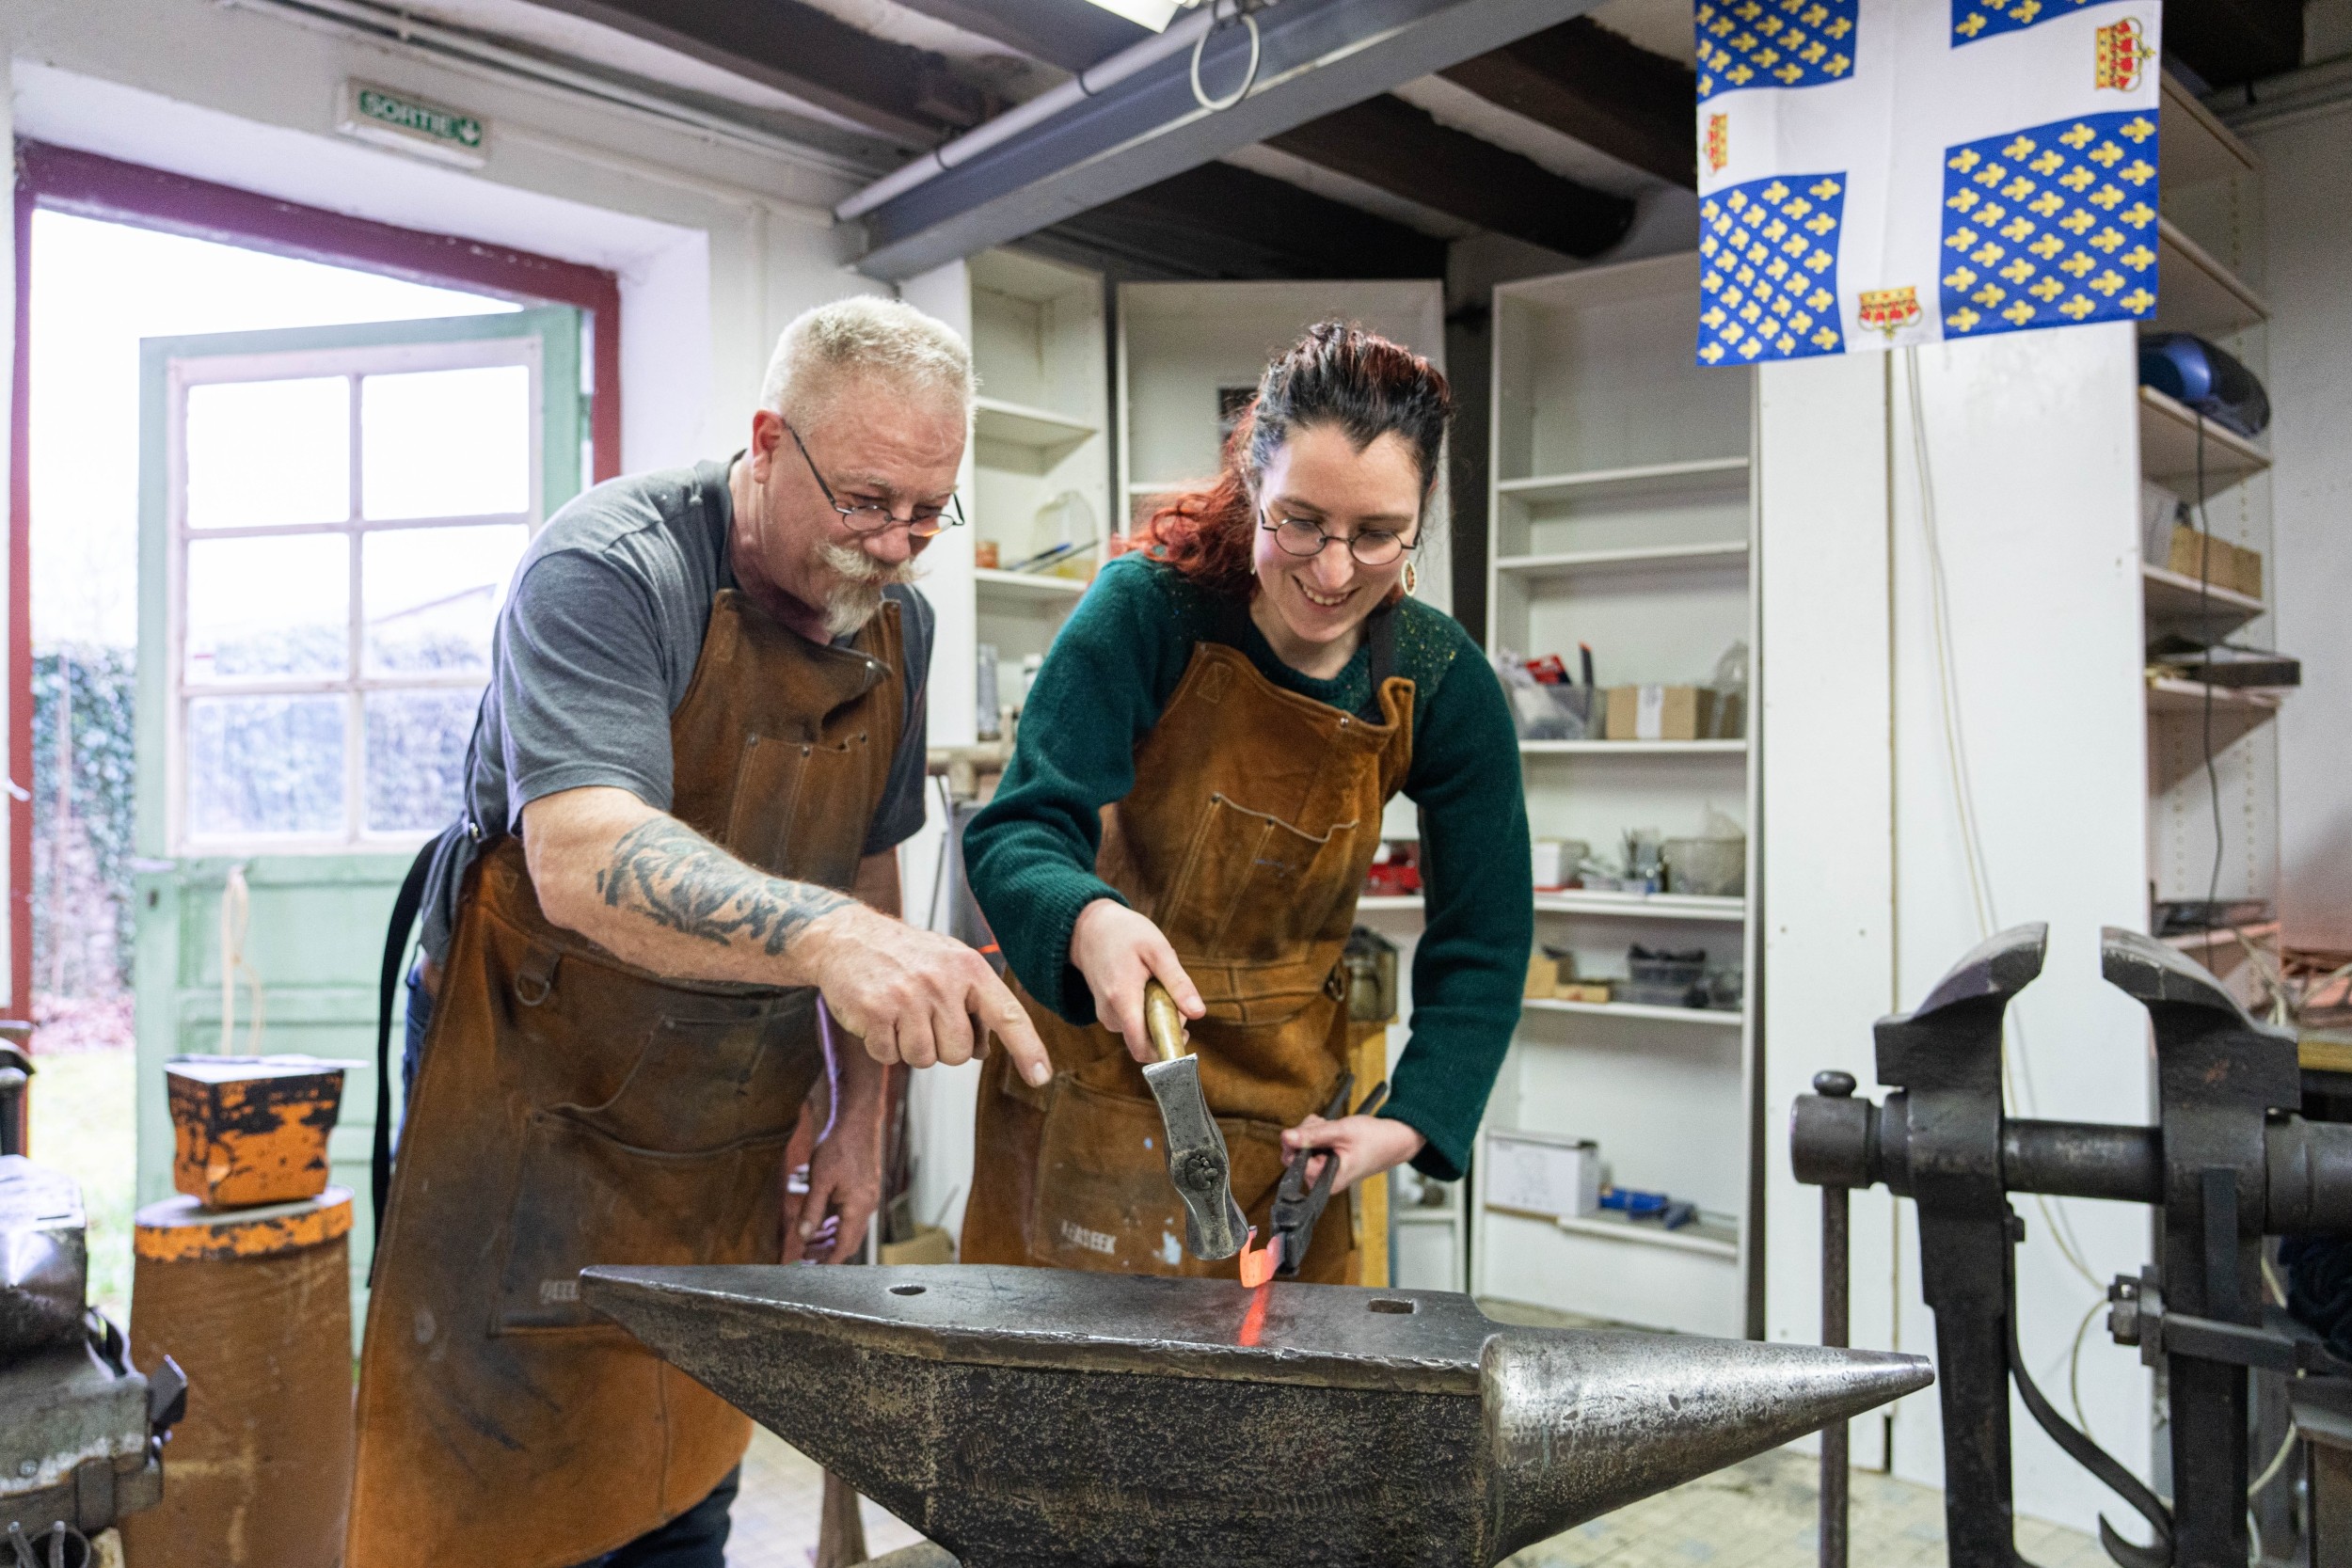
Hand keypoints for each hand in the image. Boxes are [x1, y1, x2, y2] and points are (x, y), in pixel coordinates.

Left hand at [783, 1099, 880, 1263]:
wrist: (857, 1122)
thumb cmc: (839, 1147)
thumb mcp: (819, 1181)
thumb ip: (811, 1212)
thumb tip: (802, 1237)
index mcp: (858, 1208)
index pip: (844, 1246)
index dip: (828, 1261)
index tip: (811, 1270)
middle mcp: (866, 1206)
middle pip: (848, 1240)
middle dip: (827, 1251)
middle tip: (805, 1257)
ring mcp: (866, 1197)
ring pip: (848, 1226)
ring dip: (829, 1235)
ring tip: (808, 1239)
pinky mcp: (863, 1188)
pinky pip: (849, 1213)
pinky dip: (834, 1220)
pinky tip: (819, 1217)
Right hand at [799, 903, 1049, 1086]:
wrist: (847, 937)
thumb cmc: (905, 955)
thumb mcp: (949, 965)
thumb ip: (973, 1003)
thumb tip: (984, 1050)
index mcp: (969, 969)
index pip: (1007, 1015)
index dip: (1027, 1049)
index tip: (1041, 1078)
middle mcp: (942, 981)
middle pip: (959, 1054)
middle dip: (941, 1046)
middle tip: (922, 1017)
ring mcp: (908, 996)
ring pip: (923, 1059)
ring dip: (909, 1047)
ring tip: (898, 1014)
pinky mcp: (875, 1010)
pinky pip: (888, 1056)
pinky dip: (882, 1046)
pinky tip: (878, 1017)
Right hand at [1068, 899, 1203, 1062]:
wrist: (1090, 928)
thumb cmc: (1126, 934)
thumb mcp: (1158, 950)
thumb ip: (1178, 982)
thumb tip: (1198, 1014)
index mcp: (1122, 998)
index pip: (1141, 1046)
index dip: (1166, 1051)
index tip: (1185, 1035)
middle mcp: (1110, 1014)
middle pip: (1147, 1040)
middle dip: (1167, 1025)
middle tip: (1173, 993)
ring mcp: (1106, 1016)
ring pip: (1142, 1032)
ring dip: (1158, 1015)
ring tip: (1155, 983)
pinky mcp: (1107, 1014)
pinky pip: (1134, 1023)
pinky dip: (1147, 1011)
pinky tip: (1145, 986)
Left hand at [1281, 1113, 1426, 1193]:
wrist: (1393, 1140)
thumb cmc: (1374, 1139)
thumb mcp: (1341, 1131)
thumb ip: (1312, 1135)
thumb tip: (1286, 1137)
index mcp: (1327, 1181)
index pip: (1294, 1162)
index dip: (1298, 1142)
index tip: (1312, 1129)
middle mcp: (1323, 1181)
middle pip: (1295, 1155)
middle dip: (1306, 1134)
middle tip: (1324, 1125)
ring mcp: (1324, 1173)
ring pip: (1301, 1148)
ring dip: (1312, 1132)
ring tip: (1332, 1128)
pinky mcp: (1325, 1164)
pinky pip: (1310, 1147)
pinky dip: (1317, 1134)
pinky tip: (1331, 1131)